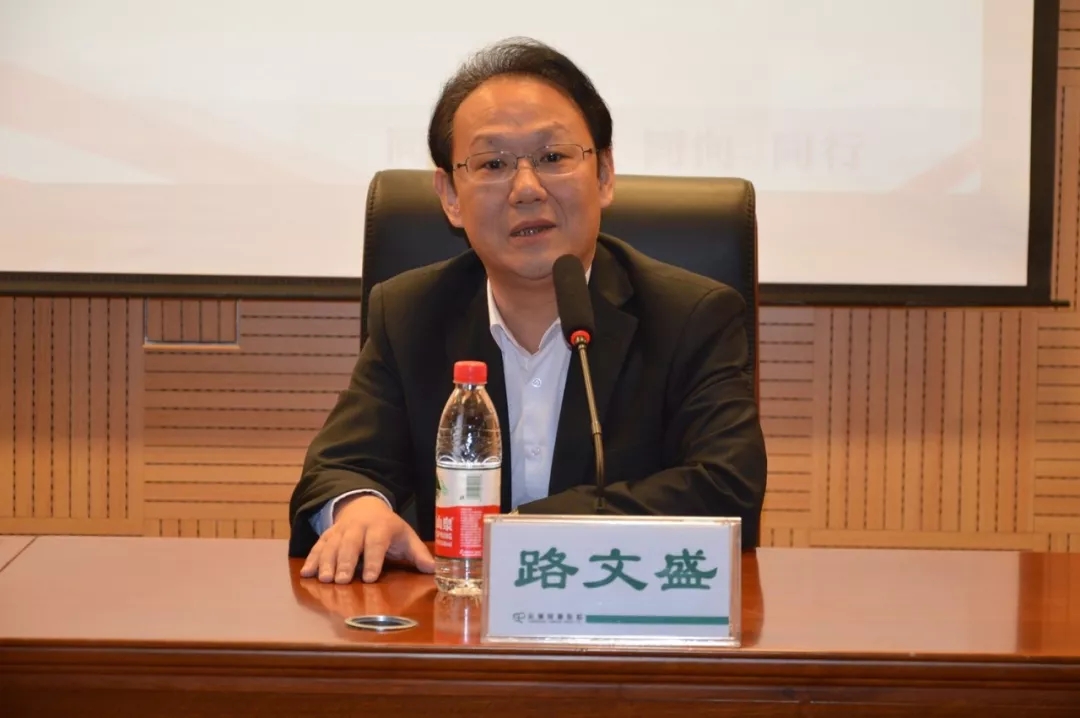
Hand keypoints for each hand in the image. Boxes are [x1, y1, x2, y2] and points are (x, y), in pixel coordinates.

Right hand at [299, 495, 434, 583]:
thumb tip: (434, 571)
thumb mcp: (406, 537)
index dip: (373, 560)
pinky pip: (318, 545)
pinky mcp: (328, 534)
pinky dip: (312, 559)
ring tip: (324, 580)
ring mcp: (341, 530)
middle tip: (341, 581)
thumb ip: (418, 554)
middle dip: (345, 562)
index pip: (376, 543)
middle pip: (350, 543)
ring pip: (332, 544)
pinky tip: (307, 574)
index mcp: (381, 527)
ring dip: (326, 562)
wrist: (364, 506)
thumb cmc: (389, 528)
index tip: (369, 578)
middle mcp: (359, 527)